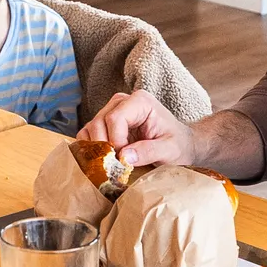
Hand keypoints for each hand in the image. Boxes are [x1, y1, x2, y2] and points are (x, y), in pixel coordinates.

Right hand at [80, 90, 195, 169]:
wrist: (179, 144)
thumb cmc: (177, 144)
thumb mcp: (169, 150)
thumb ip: (149, 151)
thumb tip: (124, 157)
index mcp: (140, 101)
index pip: (115, 118)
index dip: (116, 141)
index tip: (125, 160)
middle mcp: (121, 101)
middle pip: (99, 122)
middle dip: (104, 147)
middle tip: (116, 165)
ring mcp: (110, 111)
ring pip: (90, 129)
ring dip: (96, 149)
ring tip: (110, 164)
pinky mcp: (104, 123)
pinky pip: (87, 134)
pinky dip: (91, 149)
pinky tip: (104, 160)